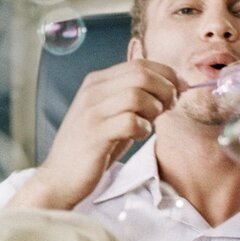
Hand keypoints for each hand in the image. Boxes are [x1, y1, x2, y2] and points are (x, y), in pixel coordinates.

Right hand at [9, 59, 182, 210]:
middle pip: (141, 74)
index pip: (140, 64)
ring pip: (137, 95)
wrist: (60, 176)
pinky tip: (137, 136)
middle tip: (169, 108)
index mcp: (97, 82)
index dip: (167, 75)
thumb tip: (171, 86)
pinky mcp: (95, 134)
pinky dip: (143, 129)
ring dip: (154, 109)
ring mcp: (92, 112)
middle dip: (166, 90)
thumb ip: (131, 96)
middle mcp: (92, 92)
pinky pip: (130, 122)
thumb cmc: (92, 146)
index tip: (179, 91)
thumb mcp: (110, 113)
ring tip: (150, 123)